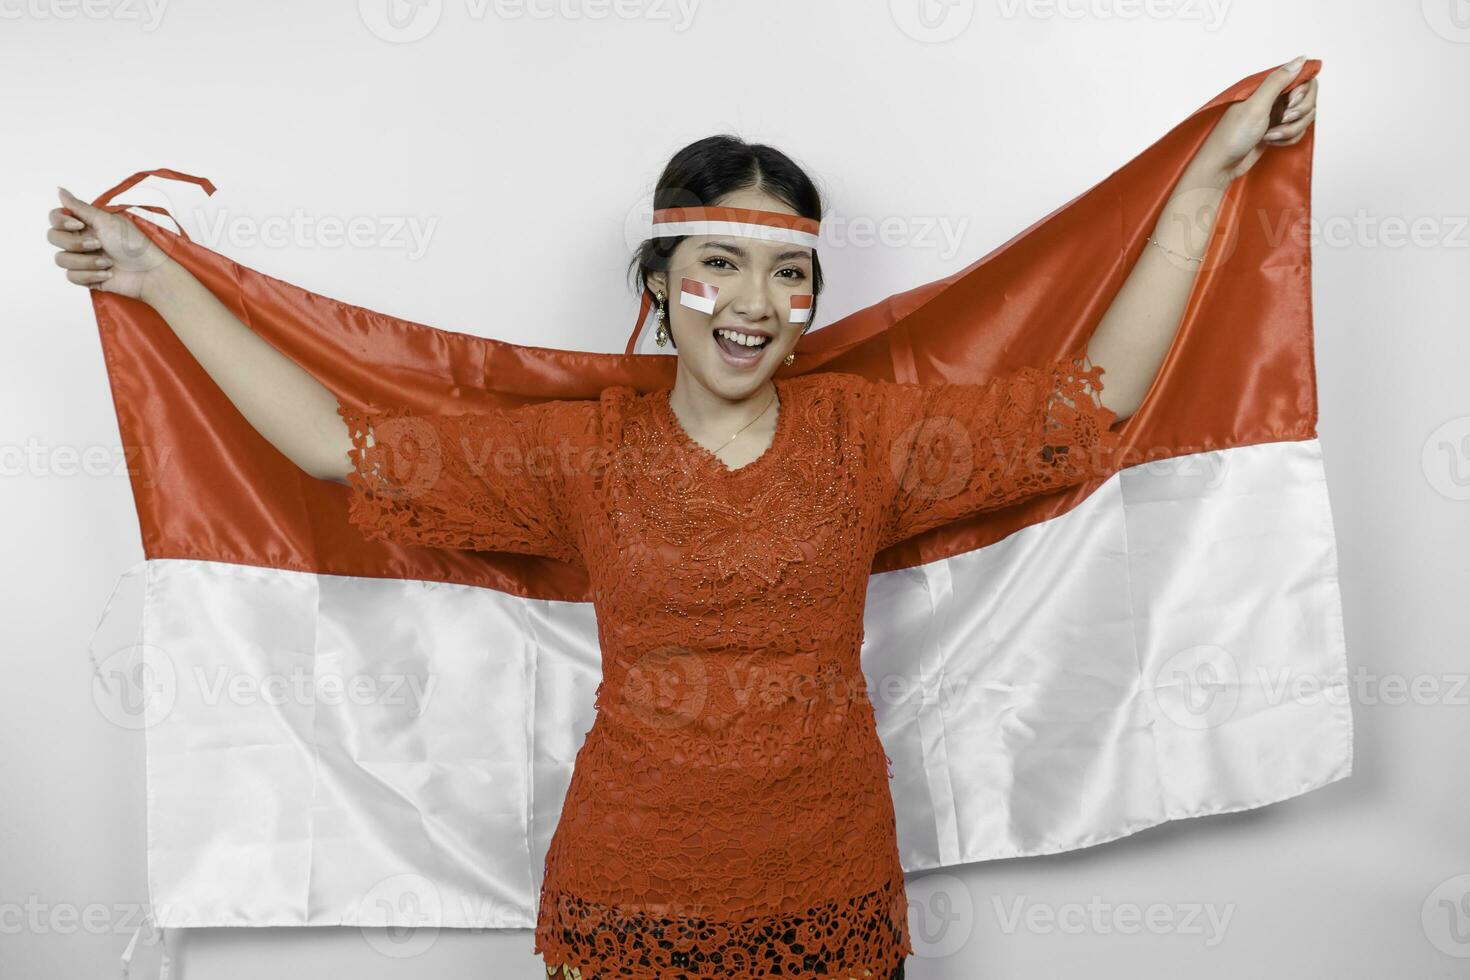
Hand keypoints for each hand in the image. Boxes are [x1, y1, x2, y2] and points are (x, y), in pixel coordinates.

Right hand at [49, 186, 174, 299]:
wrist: (149, 273)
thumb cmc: (134, 244)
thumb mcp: (107, 221)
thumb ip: (80, 207)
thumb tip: (59, 190)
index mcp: (85, 224)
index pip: (55, 218)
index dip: (60, 221)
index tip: (78, 224)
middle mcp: (81, 239)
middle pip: (53, 238)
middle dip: (74, 243)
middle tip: (98, 244)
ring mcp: (82, 259)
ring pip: (61, 259)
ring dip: (86, 262)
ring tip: (107, 262)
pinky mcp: (86, 277)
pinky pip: (71, 276)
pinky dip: (90, 275)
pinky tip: (108, 274)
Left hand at [1196, 56, 1318, 183]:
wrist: (1223, 165)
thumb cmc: (1233, 136)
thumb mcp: (1256, 105)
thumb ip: (1278, 81)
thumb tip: (1300, 59)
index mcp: (1267, 87)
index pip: (1303, 79)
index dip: (1303, 91)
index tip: (1290, 102)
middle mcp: (1275, 98)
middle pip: (1308, 98)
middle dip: (1299, 113)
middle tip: (1282, 120)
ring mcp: (1277, 115)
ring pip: (1305, 117)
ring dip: (1290, 129)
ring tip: (1269, 136)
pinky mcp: (1278, 131)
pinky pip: (1298, 132)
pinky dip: (1288, 139)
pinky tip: (1270, 142)